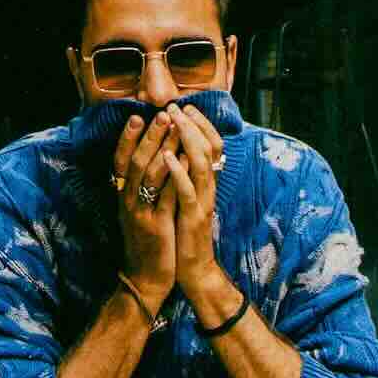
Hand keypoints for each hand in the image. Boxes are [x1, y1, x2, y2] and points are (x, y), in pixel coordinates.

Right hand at [112, 112, 179, 303]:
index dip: (127, 138)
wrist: (144, 279)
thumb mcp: (136, 213)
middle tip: (162, 115)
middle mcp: (128, 202)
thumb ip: (140, 189)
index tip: (138, 116)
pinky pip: (167, 196)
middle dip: (150, 136)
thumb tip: (152, 161)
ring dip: (163, 149)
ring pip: (150, 174)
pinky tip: (186, 160)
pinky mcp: (156, 226)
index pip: (120, 161)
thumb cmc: (144, 243)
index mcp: (123, 197)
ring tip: (174, 129)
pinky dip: (175, 175)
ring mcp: (141, 213)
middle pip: (136, 162)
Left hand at [158, 101, 224, 296]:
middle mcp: (208, 189)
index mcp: (205, 183)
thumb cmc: (184, 233)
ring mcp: (203, 203)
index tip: (184, 107)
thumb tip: (177, 150)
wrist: (192, 270)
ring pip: (200, 165)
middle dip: (192, 125)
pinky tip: (167, 158)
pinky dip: (178, 173)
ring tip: (174, 122)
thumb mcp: (186, 200)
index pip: (210, 146)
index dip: (200, 125)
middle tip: (177, 107)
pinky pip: (187, 192)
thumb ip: (186, 177)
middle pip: (208, 149)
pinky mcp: (194, 218)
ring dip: (186, 140)